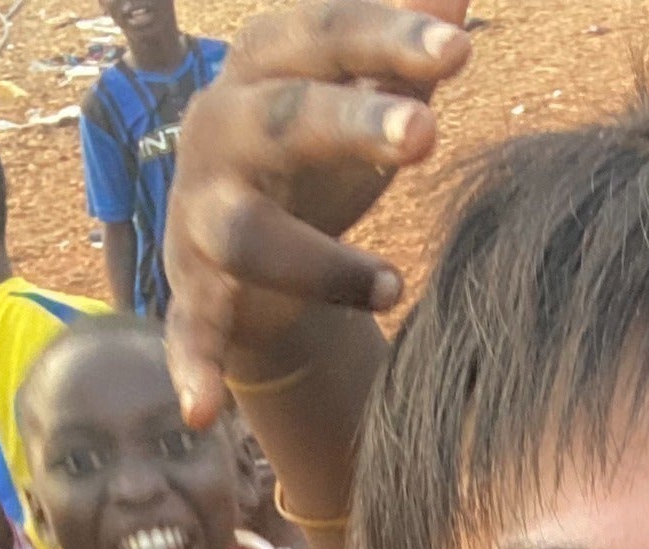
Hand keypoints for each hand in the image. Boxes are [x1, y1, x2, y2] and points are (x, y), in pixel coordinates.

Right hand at [164, 0, 470, 426]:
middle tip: (427, 134)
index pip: (321, 36)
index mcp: (262, 69)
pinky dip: (192, 367)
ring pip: (243, 234)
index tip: (461, 47)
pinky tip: (204, 411)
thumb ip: (403, 44)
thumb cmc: (315, 156)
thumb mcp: (362, 95)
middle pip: (278, 121)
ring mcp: (197, 217)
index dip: (385, 36)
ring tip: (393, 287)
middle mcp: (219, 133)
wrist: (245, 249)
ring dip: (318, 263)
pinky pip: (187, 329)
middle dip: (348, 125)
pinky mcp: (190, 294)